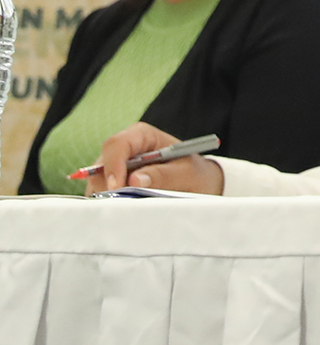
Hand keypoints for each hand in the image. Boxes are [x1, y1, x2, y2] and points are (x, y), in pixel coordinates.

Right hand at [90, 122, 223, 194]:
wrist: (197, 184)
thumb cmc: (193, 173)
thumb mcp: (186, 174)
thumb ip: (163, 175)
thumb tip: (134, 181)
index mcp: (142, 135)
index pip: (117, 145)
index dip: (113, 165)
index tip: (118, 187)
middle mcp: (124, 149)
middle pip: (101, 165)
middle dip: (109, 186)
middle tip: (125, 202)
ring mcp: (115, 167)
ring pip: (97, 182)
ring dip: (110, 197)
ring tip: (134, 205)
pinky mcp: (112, 184)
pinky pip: (101, 194)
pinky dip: (111, 203)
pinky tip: (128, 209)